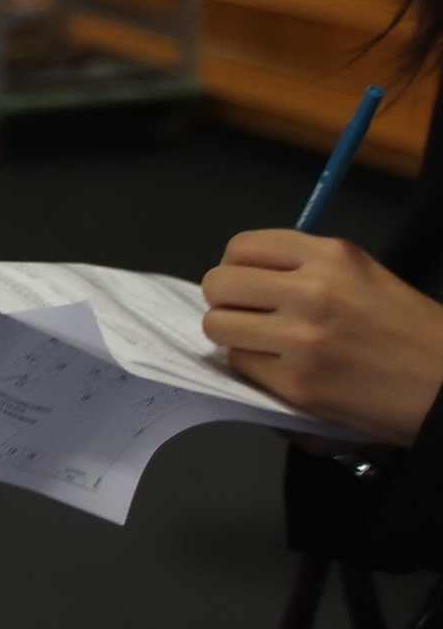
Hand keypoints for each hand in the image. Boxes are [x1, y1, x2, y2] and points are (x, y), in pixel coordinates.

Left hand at [203, 230, 442, 443]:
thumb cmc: (410, 332)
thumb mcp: (363, 276)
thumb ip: (306, 268)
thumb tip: (245, 275)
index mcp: (331, 256)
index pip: (242, 246)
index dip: (236, 268)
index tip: (248, 285)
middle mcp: (313, 290)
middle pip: (218, 283)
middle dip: (227, 302)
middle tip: (250, 316)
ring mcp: (302, 338)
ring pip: (218, 326)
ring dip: (234, 336)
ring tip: (264, 344)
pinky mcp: (297, 383)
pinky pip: (240, 365)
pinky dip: (253, 368)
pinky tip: (283, 369)